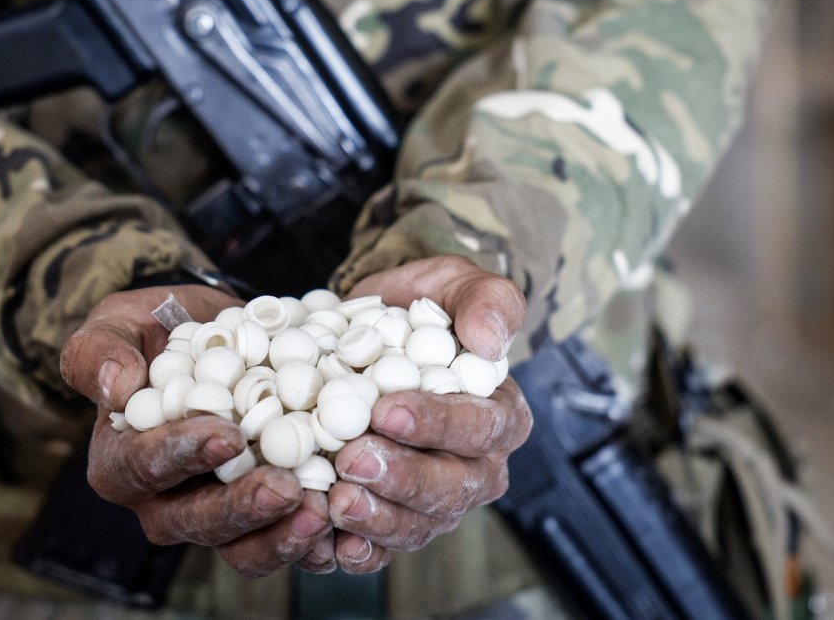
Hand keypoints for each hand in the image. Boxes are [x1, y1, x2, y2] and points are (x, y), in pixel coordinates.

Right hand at [62, 285, 336, 575]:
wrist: (215, 340)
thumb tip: (114, 387)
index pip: (144, 466)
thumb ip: (99, 349)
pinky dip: (313, 539)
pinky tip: (345, 519)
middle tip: (285, 486)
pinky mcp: (260, 520)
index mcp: (119, 462)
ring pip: (243, 547)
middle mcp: (161, 502)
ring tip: (323, 510)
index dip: (183, 455)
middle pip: (197, 520)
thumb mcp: (118, 322)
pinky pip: (283, 544)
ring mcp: (213, 517)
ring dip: (282, 535)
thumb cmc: (157, 330)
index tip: (225, 435)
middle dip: (242, 507)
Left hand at [328, 256, 532, 572]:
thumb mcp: (455, 282)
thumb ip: (486, 300)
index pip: (481, 428)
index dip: (437, 423)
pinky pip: (382, 548)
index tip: (388, 410)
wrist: (367, 335)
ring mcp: (434, 501)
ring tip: (336, 500)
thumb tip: (490, 340)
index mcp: (501, 416)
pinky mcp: (394, 519)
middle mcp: (475, 468)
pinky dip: (358, 550)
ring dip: (376, 518)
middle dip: (402, 478)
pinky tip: (332, 540)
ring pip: (417, 524)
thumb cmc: (420, 308)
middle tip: (353, 459)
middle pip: (451, 488)